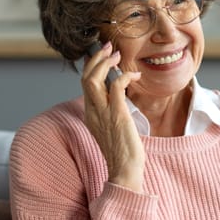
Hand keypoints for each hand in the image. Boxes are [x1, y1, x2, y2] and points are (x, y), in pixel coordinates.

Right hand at [81, 42, 144, 192]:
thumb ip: (110, 113)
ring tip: (117, 55)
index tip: (102, 56)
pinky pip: (116, 87)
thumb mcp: (111, 129)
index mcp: (90, 114)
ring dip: (105, 63)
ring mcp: (103, 113)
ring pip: (93, 79)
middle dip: (96, 59)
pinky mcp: (117, 114)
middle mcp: (92, 112)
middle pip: (85, 78)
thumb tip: (119, 98)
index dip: (92, 67)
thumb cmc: (122, 152)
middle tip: (109, 48)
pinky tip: (135, 76)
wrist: (125, 170)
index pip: (85, 85)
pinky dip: (125, 77)